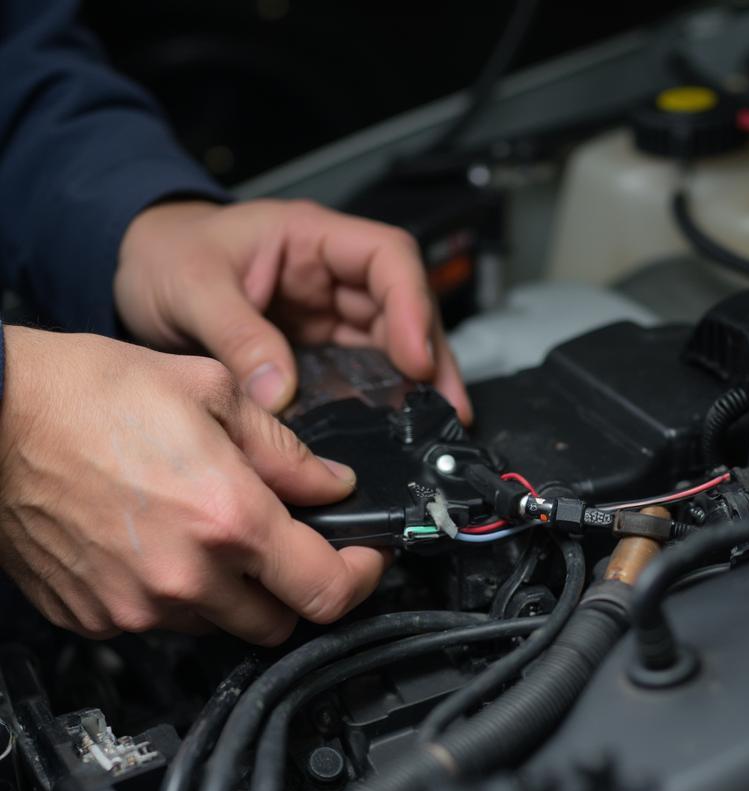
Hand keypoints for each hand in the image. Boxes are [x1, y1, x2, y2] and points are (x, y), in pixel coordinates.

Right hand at [0, 326, 385, 643]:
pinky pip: (162, 623)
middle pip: (281, 622)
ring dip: (237, 592)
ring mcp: (136, 607)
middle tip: (290, 544)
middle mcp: (187, 578)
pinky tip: (161, 544)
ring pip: (222, 625)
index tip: (364, 559)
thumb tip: (330, 484)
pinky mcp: (96, 618)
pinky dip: (179, 595)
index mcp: (229, 520)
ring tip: (211, 532)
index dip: (361, 578)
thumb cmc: (84, 393)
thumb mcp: (209, 392)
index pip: (329, 590)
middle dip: (298, 587)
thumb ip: (284, 451)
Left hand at [113, 198, 471, 421]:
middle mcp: (332, 275)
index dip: (412, 306)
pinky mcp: (319, 350)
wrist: (138, 271)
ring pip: (393, 344)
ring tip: (440, 424)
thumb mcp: (192, 288)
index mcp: (311, 239)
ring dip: (421, 383)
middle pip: (405, 308)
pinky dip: (385, 399)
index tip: (415, 358)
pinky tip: (398, 429)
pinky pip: (363, 373)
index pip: (387, 259)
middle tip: (448, 408)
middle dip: (432, 357)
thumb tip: (282, 395)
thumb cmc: (165, 256)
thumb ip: (237, 337)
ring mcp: (329, 314)